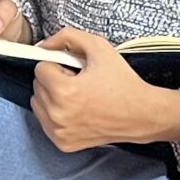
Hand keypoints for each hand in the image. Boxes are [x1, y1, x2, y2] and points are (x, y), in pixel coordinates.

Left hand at [30, 29, 169, 151]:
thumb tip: (44, 44)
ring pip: (38, 104)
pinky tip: (77, 110)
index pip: (41, 68)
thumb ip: (68, 36)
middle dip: (55, 80)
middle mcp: (58, 115)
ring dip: (52, 97)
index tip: (74, 70)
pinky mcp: (63, 143)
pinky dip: (56, 114)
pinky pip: (45, 122)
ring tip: (78, 97)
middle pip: (38, 86)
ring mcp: (59, 132)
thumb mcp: (99, 48)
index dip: (59, 64)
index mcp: (65, 91)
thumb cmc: (123, 83)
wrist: (141, 114)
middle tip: (79, 82)